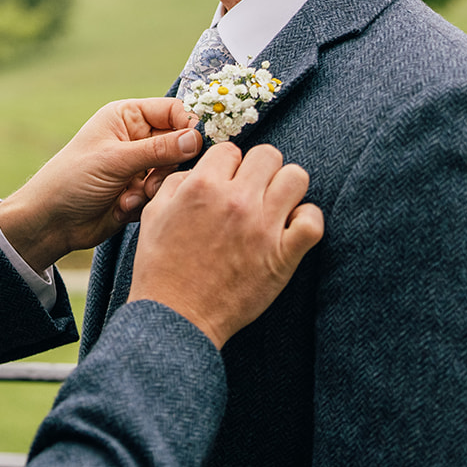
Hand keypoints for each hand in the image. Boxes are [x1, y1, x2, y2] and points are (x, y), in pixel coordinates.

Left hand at [0, 98, 202, 272]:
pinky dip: (146, 202)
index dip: (189, 125)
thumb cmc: (72, 179)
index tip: (198, 144)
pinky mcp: (142, 191)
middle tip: (154, 181)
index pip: (174, 110)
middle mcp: (138, 138)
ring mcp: (141, 165)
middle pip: (180, 143)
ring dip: (157, 186)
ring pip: (174, 172)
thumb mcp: (115, 160)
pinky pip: (163, 193)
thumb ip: (158, 150)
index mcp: (128, 117)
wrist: (52, 222)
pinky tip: (122, 207)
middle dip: (170, 165)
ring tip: (135, 195)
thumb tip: (196, 138)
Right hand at [129, 142, 322, 348]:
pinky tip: (291, 229)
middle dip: (259, 170)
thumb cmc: (160, 267)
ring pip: (297, 177)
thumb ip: (176, 184)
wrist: (175, 316)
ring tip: (273, 207)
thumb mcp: (153, 215)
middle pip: (269, 154)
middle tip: (251, 192)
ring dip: (286, 189)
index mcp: (202, 187)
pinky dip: (307, 220)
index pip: (231, 150)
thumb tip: (198, 170)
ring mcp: (263, 228)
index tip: (225, 184)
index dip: (227, 166)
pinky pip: (313, 220)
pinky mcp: (283, 256)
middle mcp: (236, 201)